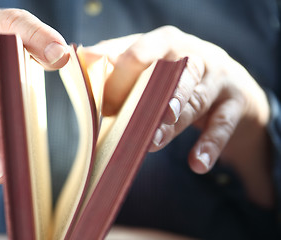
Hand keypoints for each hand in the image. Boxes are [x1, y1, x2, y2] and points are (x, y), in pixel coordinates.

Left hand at [84, 26, 273, 207]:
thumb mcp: (152, 60)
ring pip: (194, 100)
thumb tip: (85, 58)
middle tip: (132, 121)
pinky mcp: (236, 102)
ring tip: (153, 142)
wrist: (230, 85)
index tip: (103, 108)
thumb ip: (118, 58)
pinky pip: (223, 124)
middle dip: (152, 98)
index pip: (140, 54)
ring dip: (173, 123)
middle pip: (172, 75)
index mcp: (166, 42)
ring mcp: (218, 77)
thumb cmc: (177, 74)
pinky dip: (210, 144)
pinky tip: (197, 164)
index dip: (120, 80)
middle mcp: (195, 55)